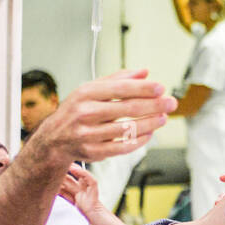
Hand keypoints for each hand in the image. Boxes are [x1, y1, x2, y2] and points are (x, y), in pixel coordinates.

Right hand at [29, 69, 176, 163]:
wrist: (53, 139)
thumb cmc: (76, 111)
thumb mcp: (91, 90)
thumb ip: (118, 80)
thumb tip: (144, 72)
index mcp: (85, 93)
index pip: (119, 88)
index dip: (142, 88)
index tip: (160, 87)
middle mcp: (86, 113)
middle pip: (127, 108)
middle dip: (153, 105)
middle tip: (171, 103)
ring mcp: (89, 134)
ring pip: (128, 129)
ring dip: (150, 123)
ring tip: (163, 118)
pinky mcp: (94, 151)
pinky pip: (123, 147)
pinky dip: (139, 140)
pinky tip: (149, 133)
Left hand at [50, 164, 132, 224]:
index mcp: (86, 210)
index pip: (70, 194)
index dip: (59, 188)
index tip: (45, 182)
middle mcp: (89, 202)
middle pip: (72, 185)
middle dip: (60, 177)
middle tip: (46, 166)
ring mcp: (93, 201)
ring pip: (80, 181)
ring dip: (70, 171)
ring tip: (58, 159)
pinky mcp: (98, 202)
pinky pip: (91, 184)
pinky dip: (84, 175)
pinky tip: (75, 168)